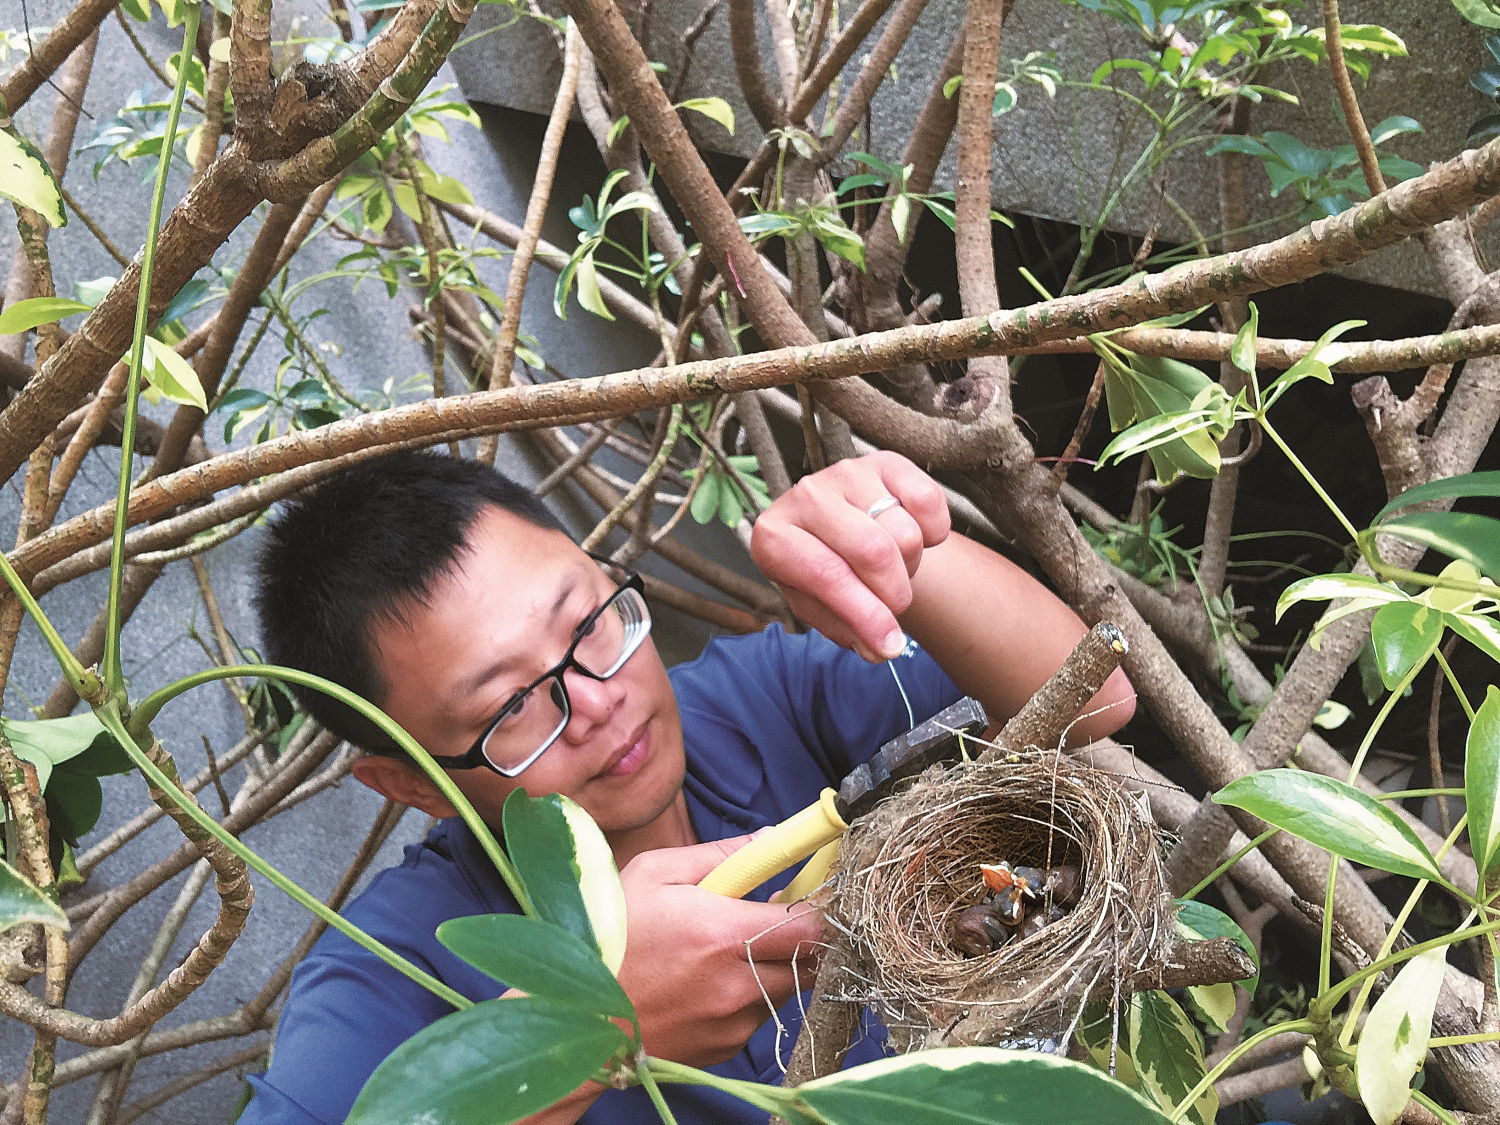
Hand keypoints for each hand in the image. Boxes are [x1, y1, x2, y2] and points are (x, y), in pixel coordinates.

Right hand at [615, 836, 824, 1065]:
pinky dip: (746, 997)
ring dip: (774, 968)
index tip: (812, 895)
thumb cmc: (611, 935)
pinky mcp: (724, 1048)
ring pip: (784, 990)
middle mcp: (737, 985)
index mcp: (724, 934)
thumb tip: (770, 839)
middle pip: (809, 963)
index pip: (811, 927)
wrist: (574, 1012)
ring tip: (726, 952)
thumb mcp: (656, 873)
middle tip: (774, 920)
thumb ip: (721, 855)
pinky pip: (756, 1017)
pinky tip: (707, 984)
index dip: (820, 909)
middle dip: (801, 939)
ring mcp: (733, 1023)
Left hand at [751, 451, 949, 661]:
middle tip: (894, 606)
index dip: (866, 615)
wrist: (843, 533)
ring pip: (904, 531)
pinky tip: (912, 539)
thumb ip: (848, 630)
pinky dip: (933, 533)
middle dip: (894, 594)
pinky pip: (929, 502)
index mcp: (774, 537)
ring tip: (893, 569)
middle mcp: (805, 495)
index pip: (827, 575)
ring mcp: (846, 473)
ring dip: (910, 565)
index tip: (889, 645)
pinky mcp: (885, 462)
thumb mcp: (822, 608)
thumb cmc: (825, 574)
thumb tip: (882, 648)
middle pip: (872, 551)